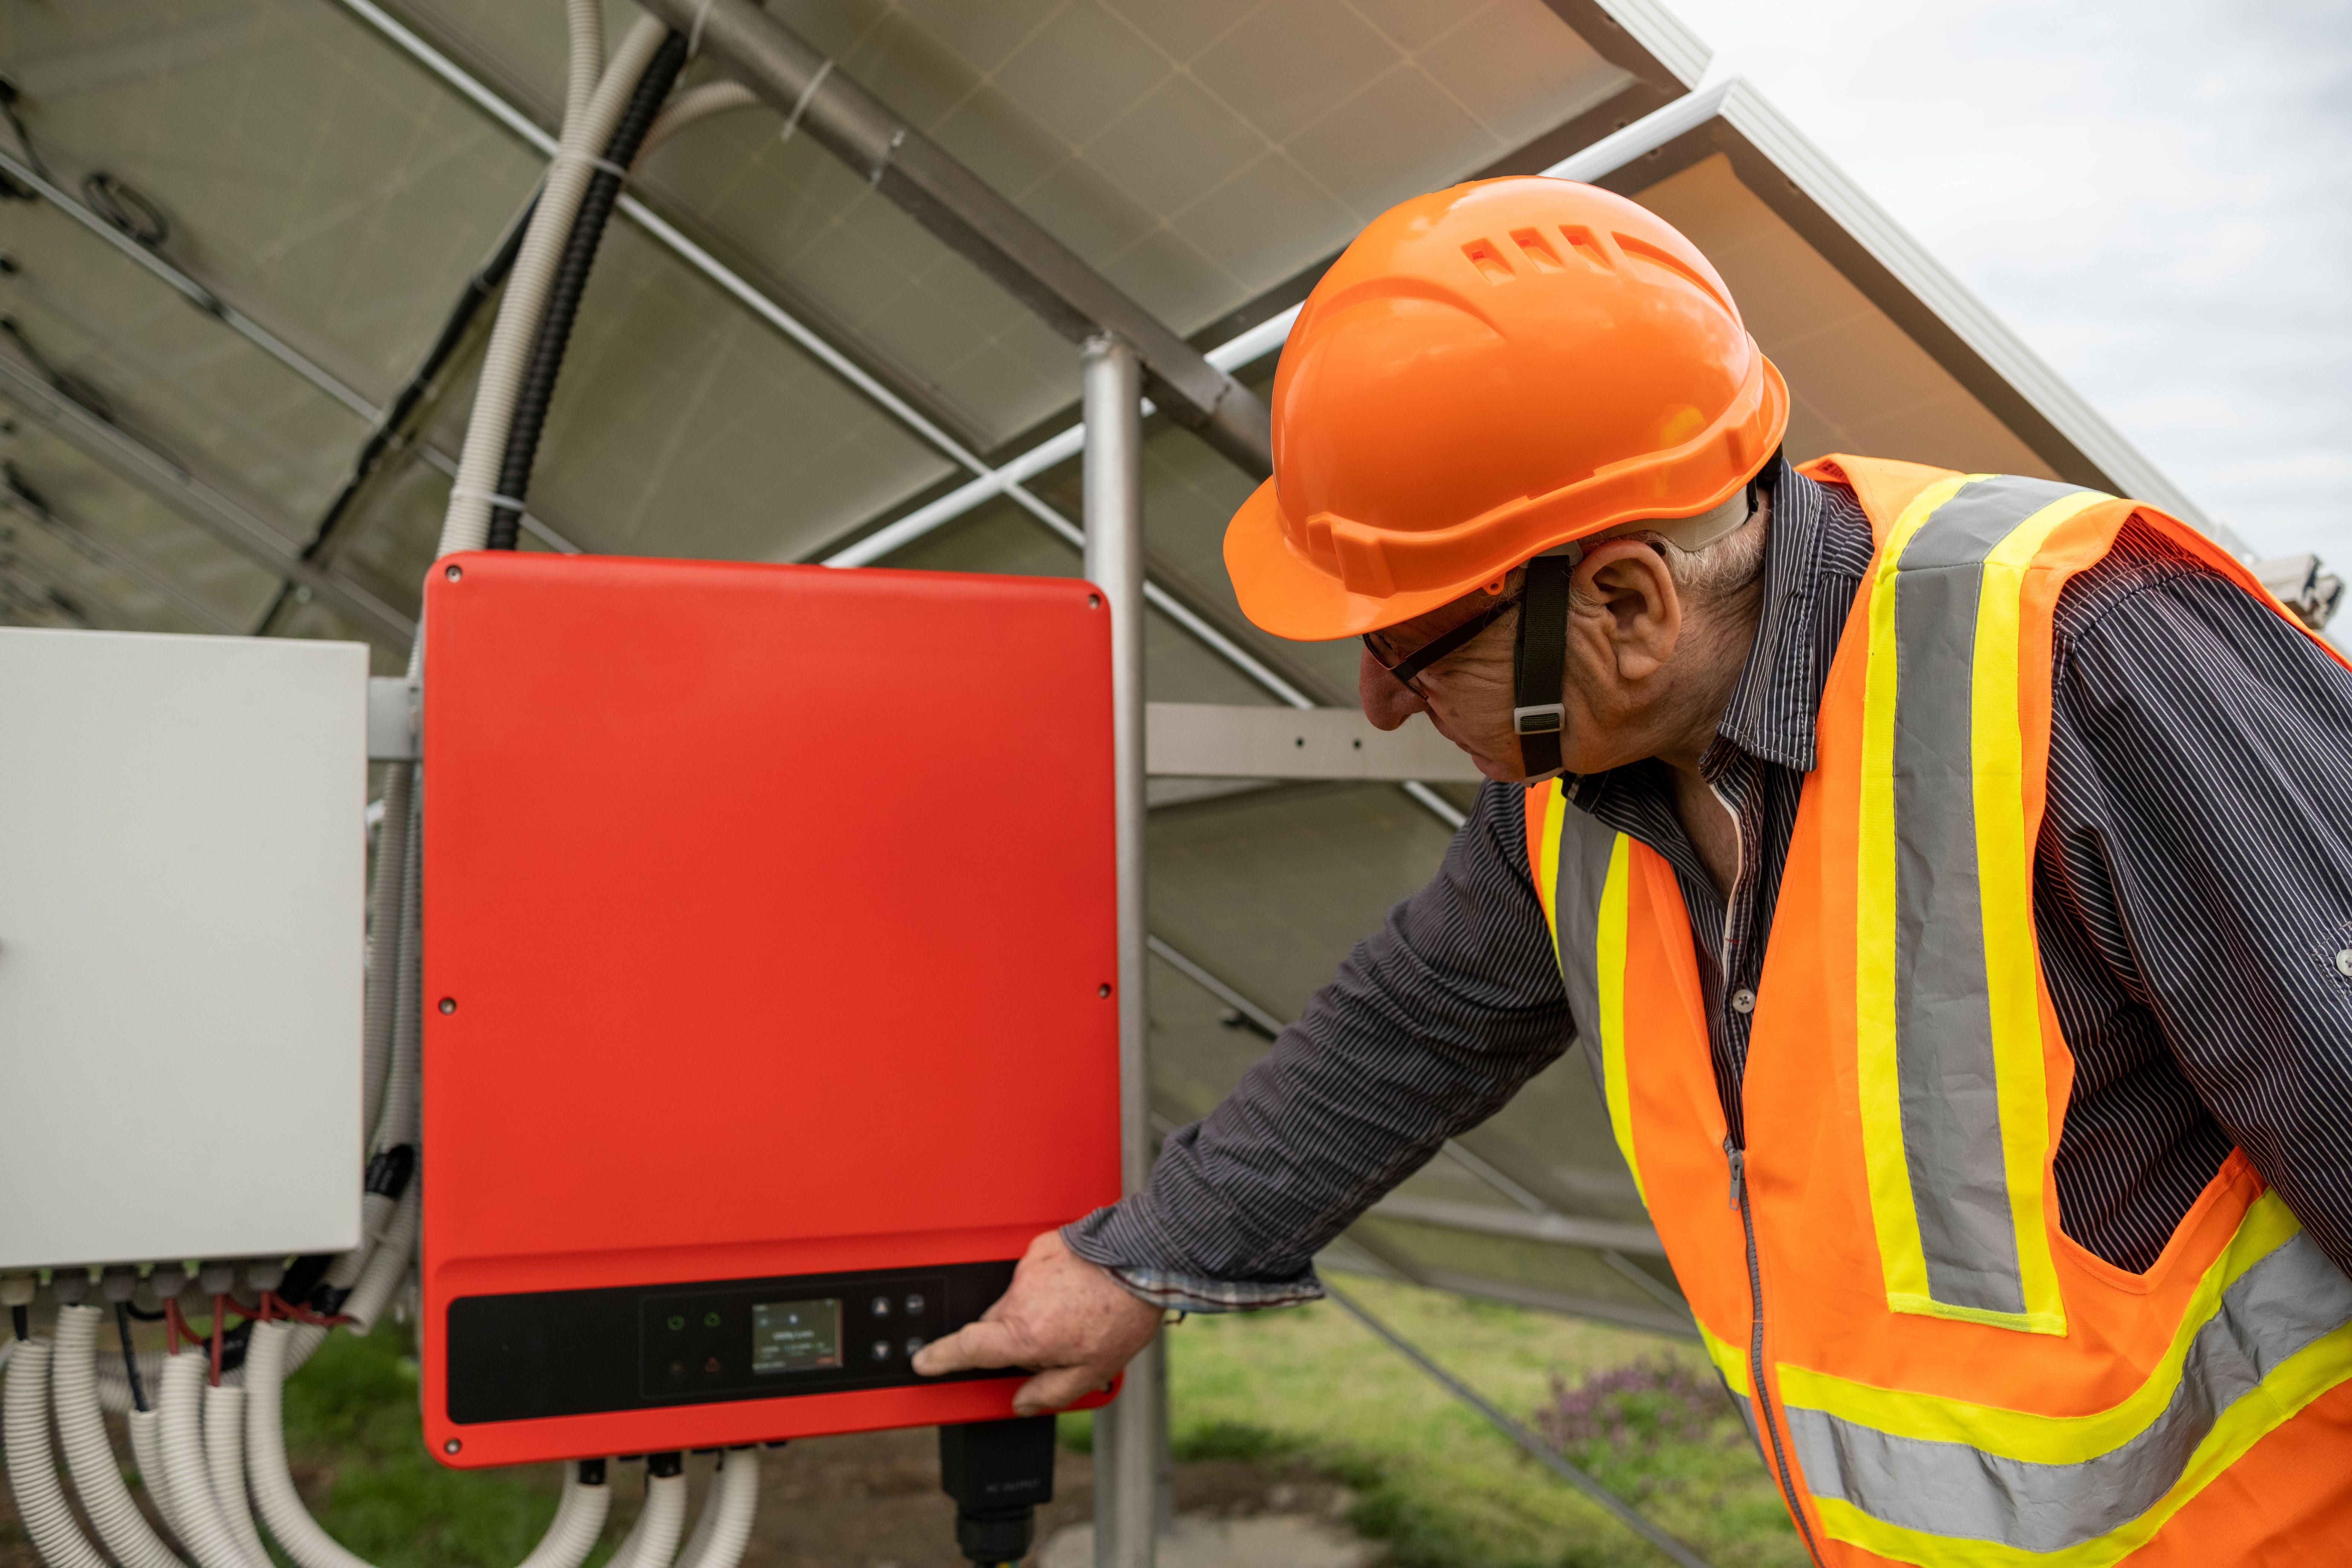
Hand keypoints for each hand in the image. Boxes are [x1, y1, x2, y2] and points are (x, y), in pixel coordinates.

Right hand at [910, 1228, 1161, 1414]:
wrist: (1145, 1260)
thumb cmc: (1123, 1314)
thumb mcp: (1092, 1370)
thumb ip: (1050, 1390)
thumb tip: (1022, 1401)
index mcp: (1026, 1333)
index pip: (967, 1347)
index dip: (940, 1357)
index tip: (924, 1360)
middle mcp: (1020, 1298)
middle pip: (994, 1326)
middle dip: (1012, 1339)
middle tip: (1051, 1345)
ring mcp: (1029, 1269)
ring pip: (1014, 1300)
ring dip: (1033, 1311)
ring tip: (1074, 1313)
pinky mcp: (1041, 1247)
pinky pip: (1032, 1274)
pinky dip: (1046, 1285)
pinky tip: (1076, 1290)